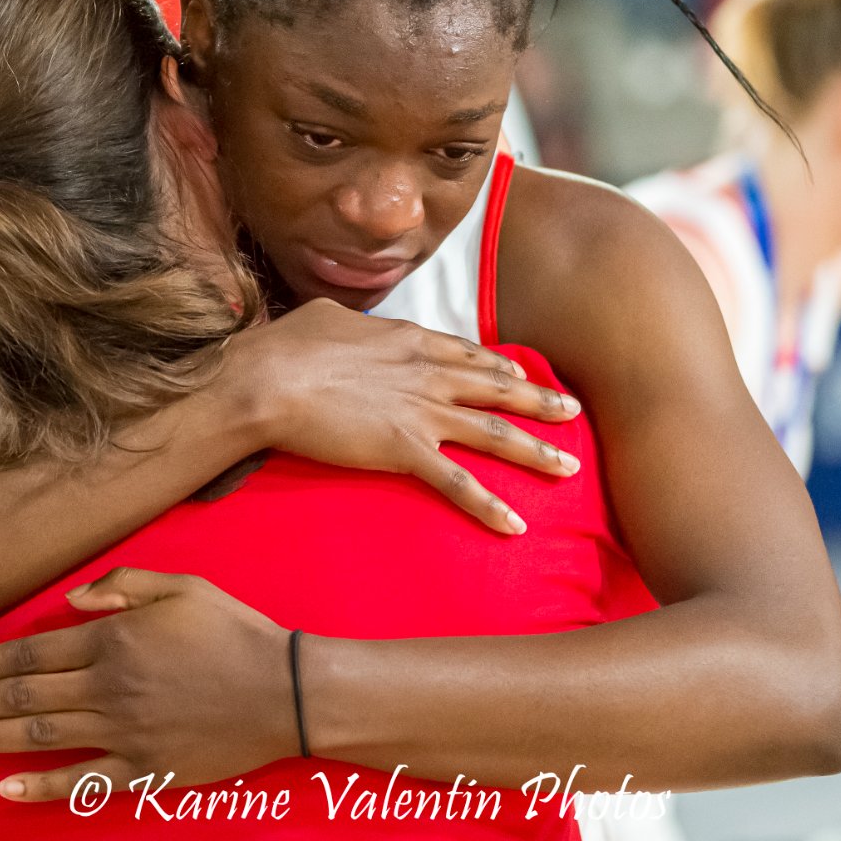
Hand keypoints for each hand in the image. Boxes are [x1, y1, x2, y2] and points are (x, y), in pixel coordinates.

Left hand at [0, 568, 294, 799]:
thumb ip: (124, 583)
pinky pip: (83, 782)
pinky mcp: (143, 768)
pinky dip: (43, 786)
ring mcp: (123, 732)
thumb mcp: (182, 586)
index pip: (29, 654)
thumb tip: (72, 597)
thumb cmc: (235, 631)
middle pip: (22, 697)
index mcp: (113, 639)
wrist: (285, 691)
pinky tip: (6, 787)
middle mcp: (108, 686)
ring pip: (40, 736)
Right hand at [219, 299, 581, 533]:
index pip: (466, 354)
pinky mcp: (405, 450)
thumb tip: (350, 323)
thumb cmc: (285, 346)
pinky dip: (488, 505)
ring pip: (493, 434)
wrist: (267, 380)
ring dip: (536, 451)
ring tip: (569, 466)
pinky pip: (457, 483)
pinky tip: (514, 524)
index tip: (521, 377)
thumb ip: (354, 324)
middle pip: (496, 390)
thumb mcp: (327, 316)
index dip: (498, 368)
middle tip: (573, 412)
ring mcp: (421, 412)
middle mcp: (427, 373)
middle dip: (539, 403)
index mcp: (409, 339)